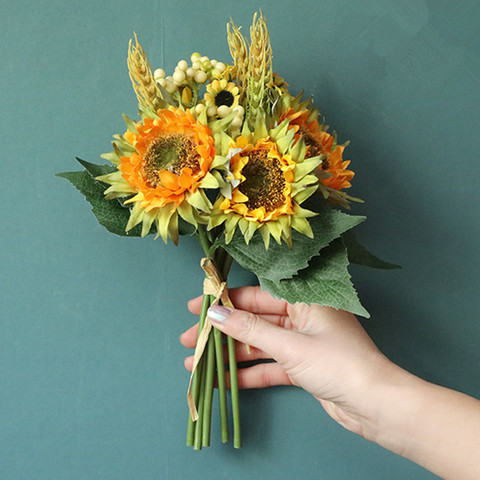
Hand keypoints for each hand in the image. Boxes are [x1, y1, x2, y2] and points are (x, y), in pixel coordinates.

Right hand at [181, 286, 394, 435]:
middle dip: (223, 330)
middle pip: (254, 320)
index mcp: (305, 299)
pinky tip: (221, 380)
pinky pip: (268, 365)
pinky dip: (247, 373)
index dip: (226, 299)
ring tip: (197, 362)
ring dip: (230, 354)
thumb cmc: (339, 364)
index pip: (257, 293)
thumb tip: (215, 314)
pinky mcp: (301, 366)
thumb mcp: (290, 345)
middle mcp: (302, 317)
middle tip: (191, 337)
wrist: (375, 406)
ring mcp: (301, 343)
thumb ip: (250, 330)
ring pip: (258, 344)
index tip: (199, 304)